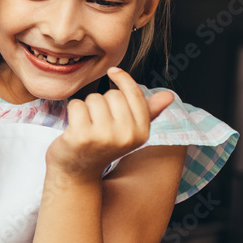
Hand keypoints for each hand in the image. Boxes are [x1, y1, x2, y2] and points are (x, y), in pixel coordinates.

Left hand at [46, 68, 173, 178]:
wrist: (76, 172)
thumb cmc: (102, 146)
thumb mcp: (128, 131)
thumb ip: (147, 112)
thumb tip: (169, 95)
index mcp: (141, 133)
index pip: (135, 95)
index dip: (123, 79)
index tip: (113, 71)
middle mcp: (126, 136)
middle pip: (112, 95)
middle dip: (101, 101)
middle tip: (97, 121)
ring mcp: (104, 137)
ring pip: (93, 98)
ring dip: (86, 107)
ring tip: (86, 126)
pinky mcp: (81, 136)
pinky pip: (76, 105)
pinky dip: (72, 112)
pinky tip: (74, 128)